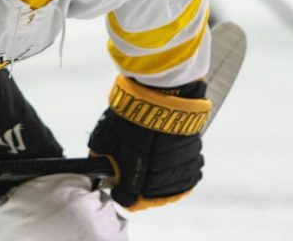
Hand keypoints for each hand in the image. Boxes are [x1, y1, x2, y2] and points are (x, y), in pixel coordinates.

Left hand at [88, 75, 210, 210]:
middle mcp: (159, 175)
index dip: (122, 196)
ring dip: (164, 189)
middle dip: (142, 194)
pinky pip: (191, 174)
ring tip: (156, 182)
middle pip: (153, 198)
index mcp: (135, 173)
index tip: (120, 191)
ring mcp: (179, 166)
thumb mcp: (107, 134)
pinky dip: (183, 177)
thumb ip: (101, 154)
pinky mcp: (194, 154)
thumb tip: (98, 163)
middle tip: (136, 188)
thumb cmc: (133, 112)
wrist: (162, 93)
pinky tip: (175, 171)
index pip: (128, 199)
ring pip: (174, 189)